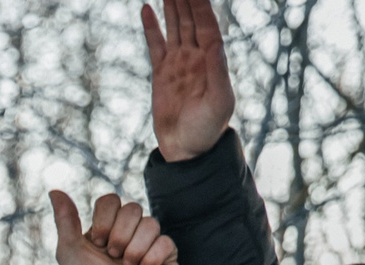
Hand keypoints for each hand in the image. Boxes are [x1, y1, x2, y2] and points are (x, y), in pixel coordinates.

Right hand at [143, 0, 235, 163]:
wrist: (187, 150)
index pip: (206, 24)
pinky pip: (155, 44)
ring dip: (171, 5)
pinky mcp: (161, 73)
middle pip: (190, 19)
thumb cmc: (208, 129)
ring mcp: (178, 63)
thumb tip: (216, 44)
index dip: (200, 4)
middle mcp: (195, 57)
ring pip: (174, 26)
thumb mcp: (219, 102)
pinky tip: (146, 8)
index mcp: (212, 60)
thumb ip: (219, 72)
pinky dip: (151, 26)